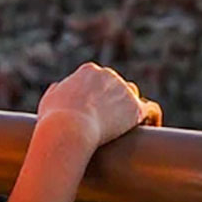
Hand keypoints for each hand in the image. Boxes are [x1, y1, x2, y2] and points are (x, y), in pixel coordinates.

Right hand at [37, 62, 161, 151]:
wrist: (69, 129)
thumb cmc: (55, 119)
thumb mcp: (49, 101)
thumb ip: (56, 91)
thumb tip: (58, 88)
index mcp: (88, 71)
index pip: (99, 78)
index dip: (99, 94)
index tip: (96, 110)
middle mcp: (109, 75)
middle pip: (117, 86)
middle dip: (115, 101)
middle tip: (112, 121)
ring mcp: (124, 90)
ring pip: (133, 96)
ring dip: (131, 108)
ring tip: (131, 126)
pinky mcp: (136, 108)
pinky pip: (151, 110)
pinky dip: (152, 119)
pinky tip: (151, 130)